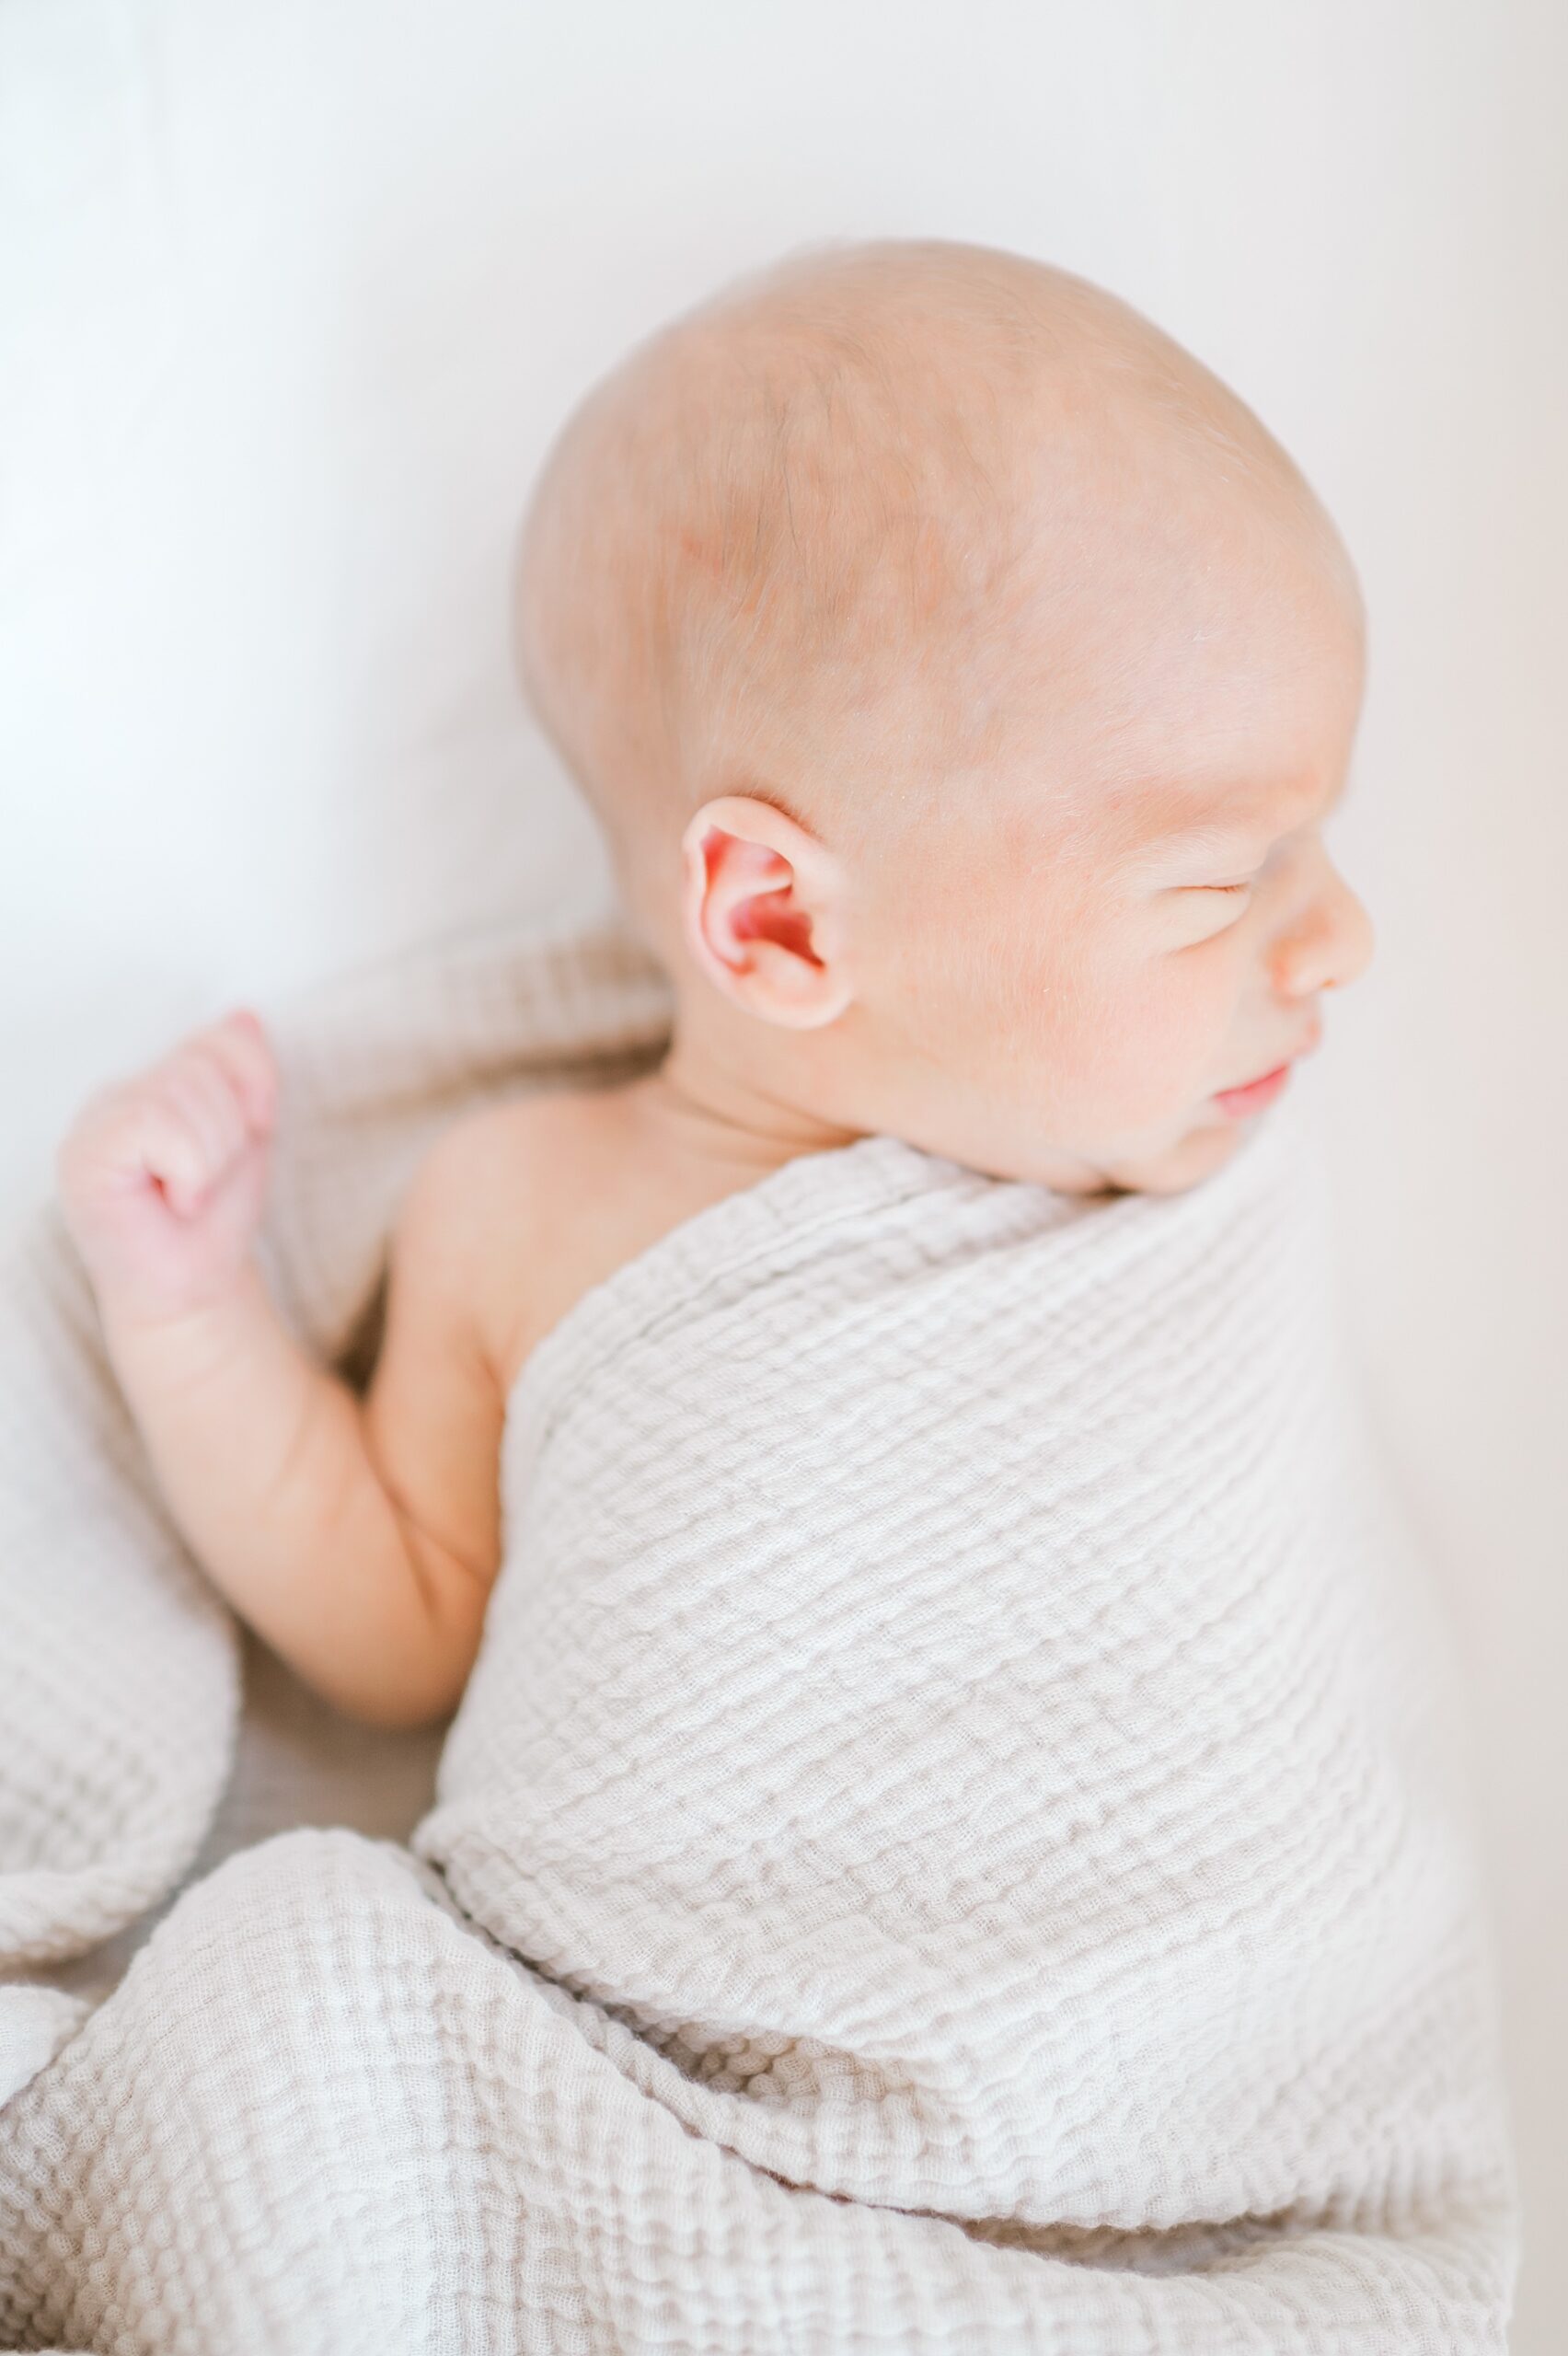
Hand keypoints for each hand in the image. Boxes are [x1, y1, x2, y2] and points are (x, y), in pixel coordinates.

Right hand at [55, 1009, 279, 1327]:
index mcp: (155, 1083)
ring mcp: (95, 1121)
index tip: (252, 1134)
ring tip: (191, 1192)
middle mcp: (118, 1094)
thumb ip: (244, 1073)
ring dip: (212, 1157)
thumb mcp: (248, 1133)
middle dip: (231, 1132)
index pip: (222, 1037)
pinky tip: (175, 1197)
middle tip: (208, 1181)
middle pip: (204, 1066)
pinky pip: (156, 1123)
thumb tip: (244, 1015)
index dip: (255, 1085)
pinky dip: (188, 1168)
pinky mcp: (84, 1154)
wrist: (193, 1292)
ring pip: (183, 1095)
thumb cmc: (213, 1220)